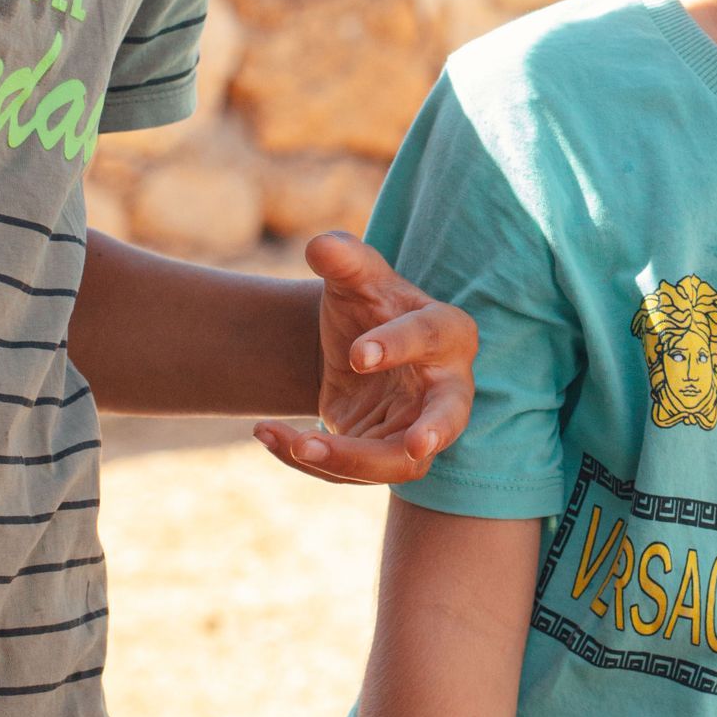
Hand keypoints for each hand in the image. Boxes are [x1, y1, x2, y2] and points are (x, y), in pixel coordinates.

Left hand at [254, 234, 476, 486]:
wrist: (355, 343)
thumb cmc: (370, 302)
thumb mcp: (355, 276)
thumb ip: (343, 258)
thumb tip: (320, 246)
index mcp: (449, 332)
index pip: (433, 337)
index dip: (399, 346)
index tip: (357, 355)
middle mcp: (447, 388)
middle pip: (450, 418)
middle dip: (434, 433)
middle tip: (416, 446)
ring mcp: (419, 428)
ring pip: (397, 462)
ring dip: (346, 459)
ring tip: (292, 441)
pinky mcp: (385, 455)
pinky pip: (353, 470)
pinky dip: (310, 459)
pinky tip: (266, 434)